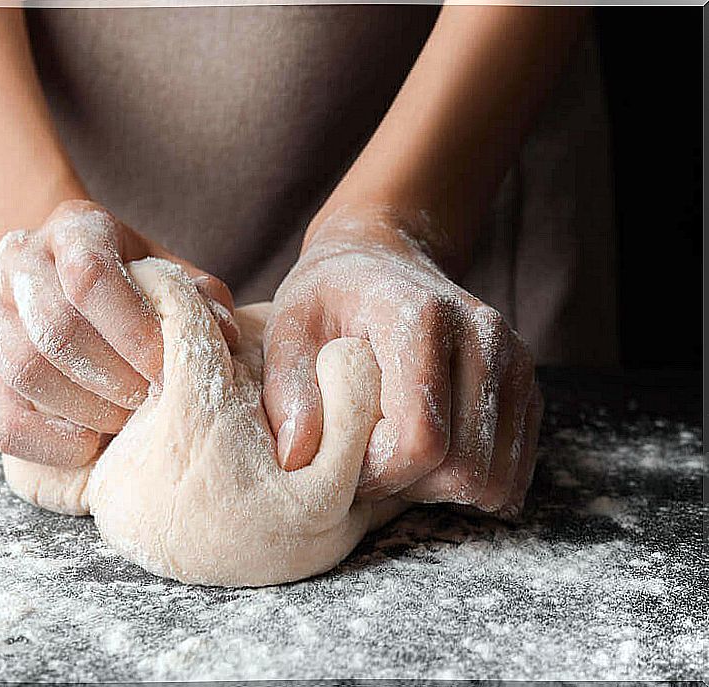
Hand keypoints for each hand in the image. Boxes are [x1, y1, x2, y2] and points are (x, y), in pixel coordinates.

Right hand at [0, 200, 238, 465]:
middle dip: (113, 376)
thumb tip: (222, 335)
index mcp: (75, 227)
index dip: (133, 330)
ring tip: (125, 422)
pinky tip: (89, 445)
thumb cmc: (136, 286)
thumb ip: (200, 299)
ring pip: (23, 368)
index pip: (90, 275)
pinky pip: (3, 418)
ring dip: (84, 408)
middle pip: (54, 326)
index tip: (166, 368)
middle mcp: (21, 259)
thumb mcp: (172, 277)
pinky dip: (49, 442)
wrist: (72, 284)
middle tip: (149, 401)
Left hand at [263, 206, 541, 517]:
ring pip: (494, 477)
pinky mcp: (527, 384)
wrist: (381, 258)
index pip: (421, 440)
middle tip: (368, 465)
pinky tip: (429, 458)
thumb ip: (287, 389)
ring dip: (441, 489)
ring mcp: (514, 360)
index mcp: (423, 318)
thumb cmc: (328, 297)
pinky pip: (514, 470)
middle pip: (465, 467)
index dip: (380, 474)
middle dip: (410, 487)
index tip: (344, 463)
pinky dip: (471, 481)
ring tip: (396, 457)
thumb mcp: (288, 328)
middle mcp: (483, 335)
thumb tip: (296, 457)